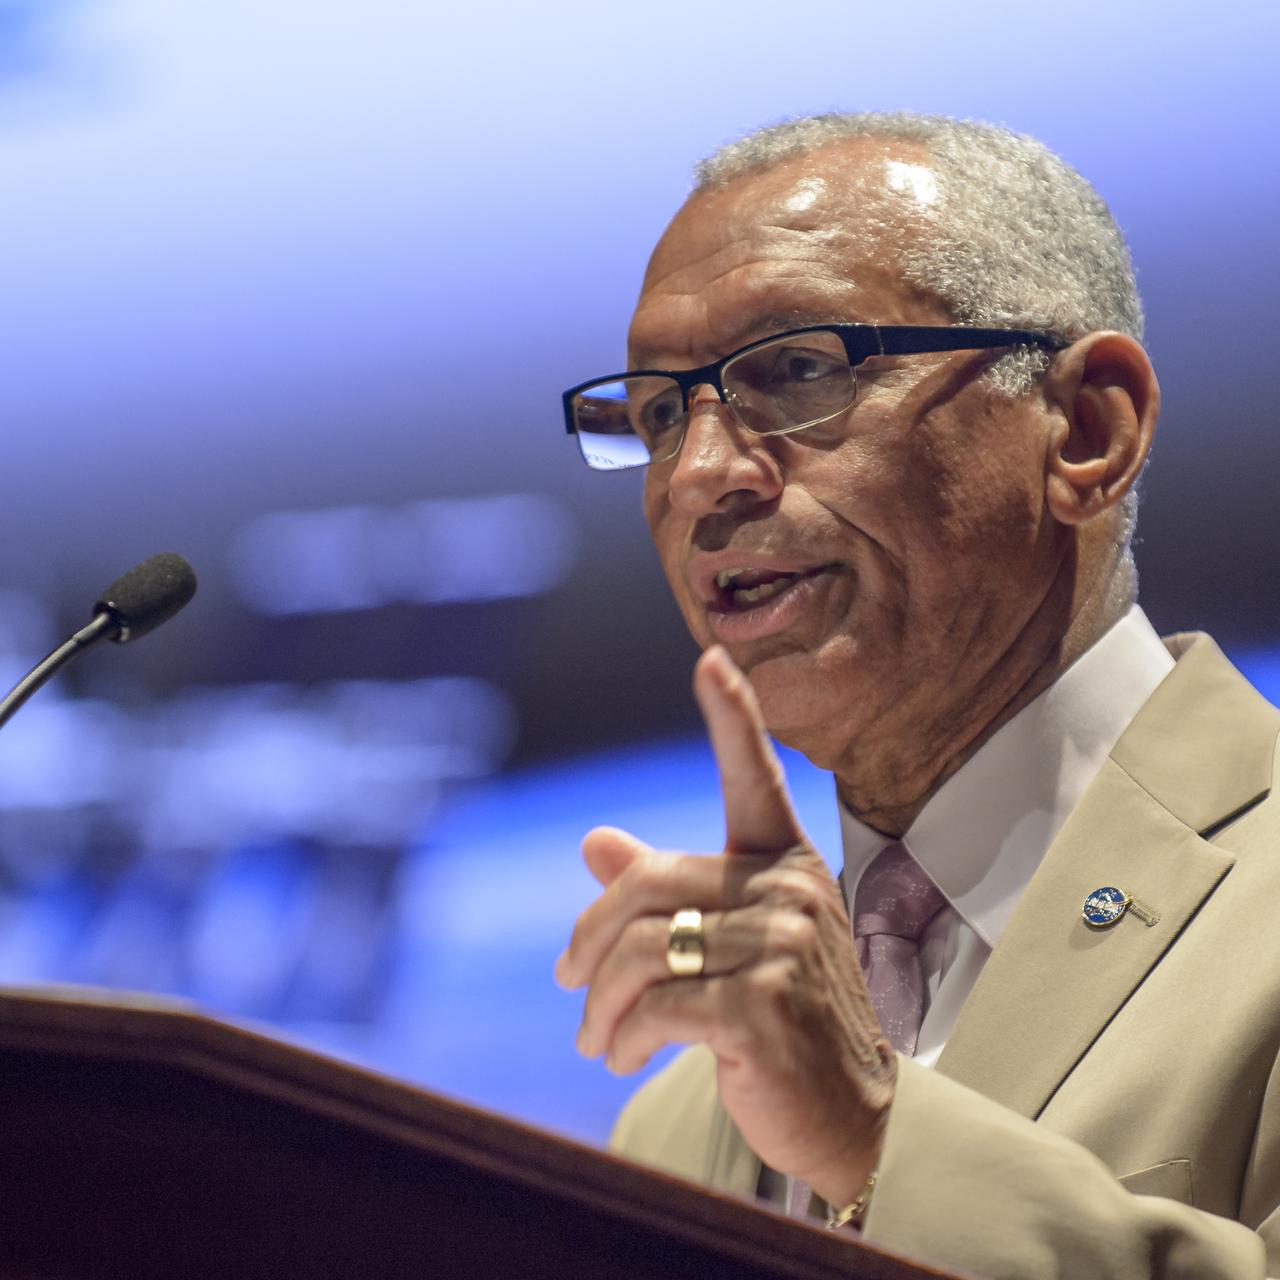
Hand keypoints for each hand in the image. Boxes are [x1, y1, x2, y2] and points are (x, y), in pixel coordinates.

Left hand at [555, 645, 894, 1206]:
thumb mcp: (730, 945)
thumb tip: (593, 842)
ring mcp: (782, 947)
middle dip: (590, 940)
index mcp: (784, 864)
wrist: (849, 1114)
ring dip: (600, 1004)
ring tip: (596, 1038)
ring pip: (643, 950)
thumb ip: (665, 891)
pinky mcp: (762, 1006)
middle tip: (568, 984)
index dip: (733, 717)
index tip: (710, 658)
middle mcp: (789, 892)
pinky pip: (656, 1004)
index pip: (755, 778)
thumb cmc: (783, 1019)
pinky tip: (624, 1055)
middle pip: (648, 886)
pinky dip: (623, 1035)